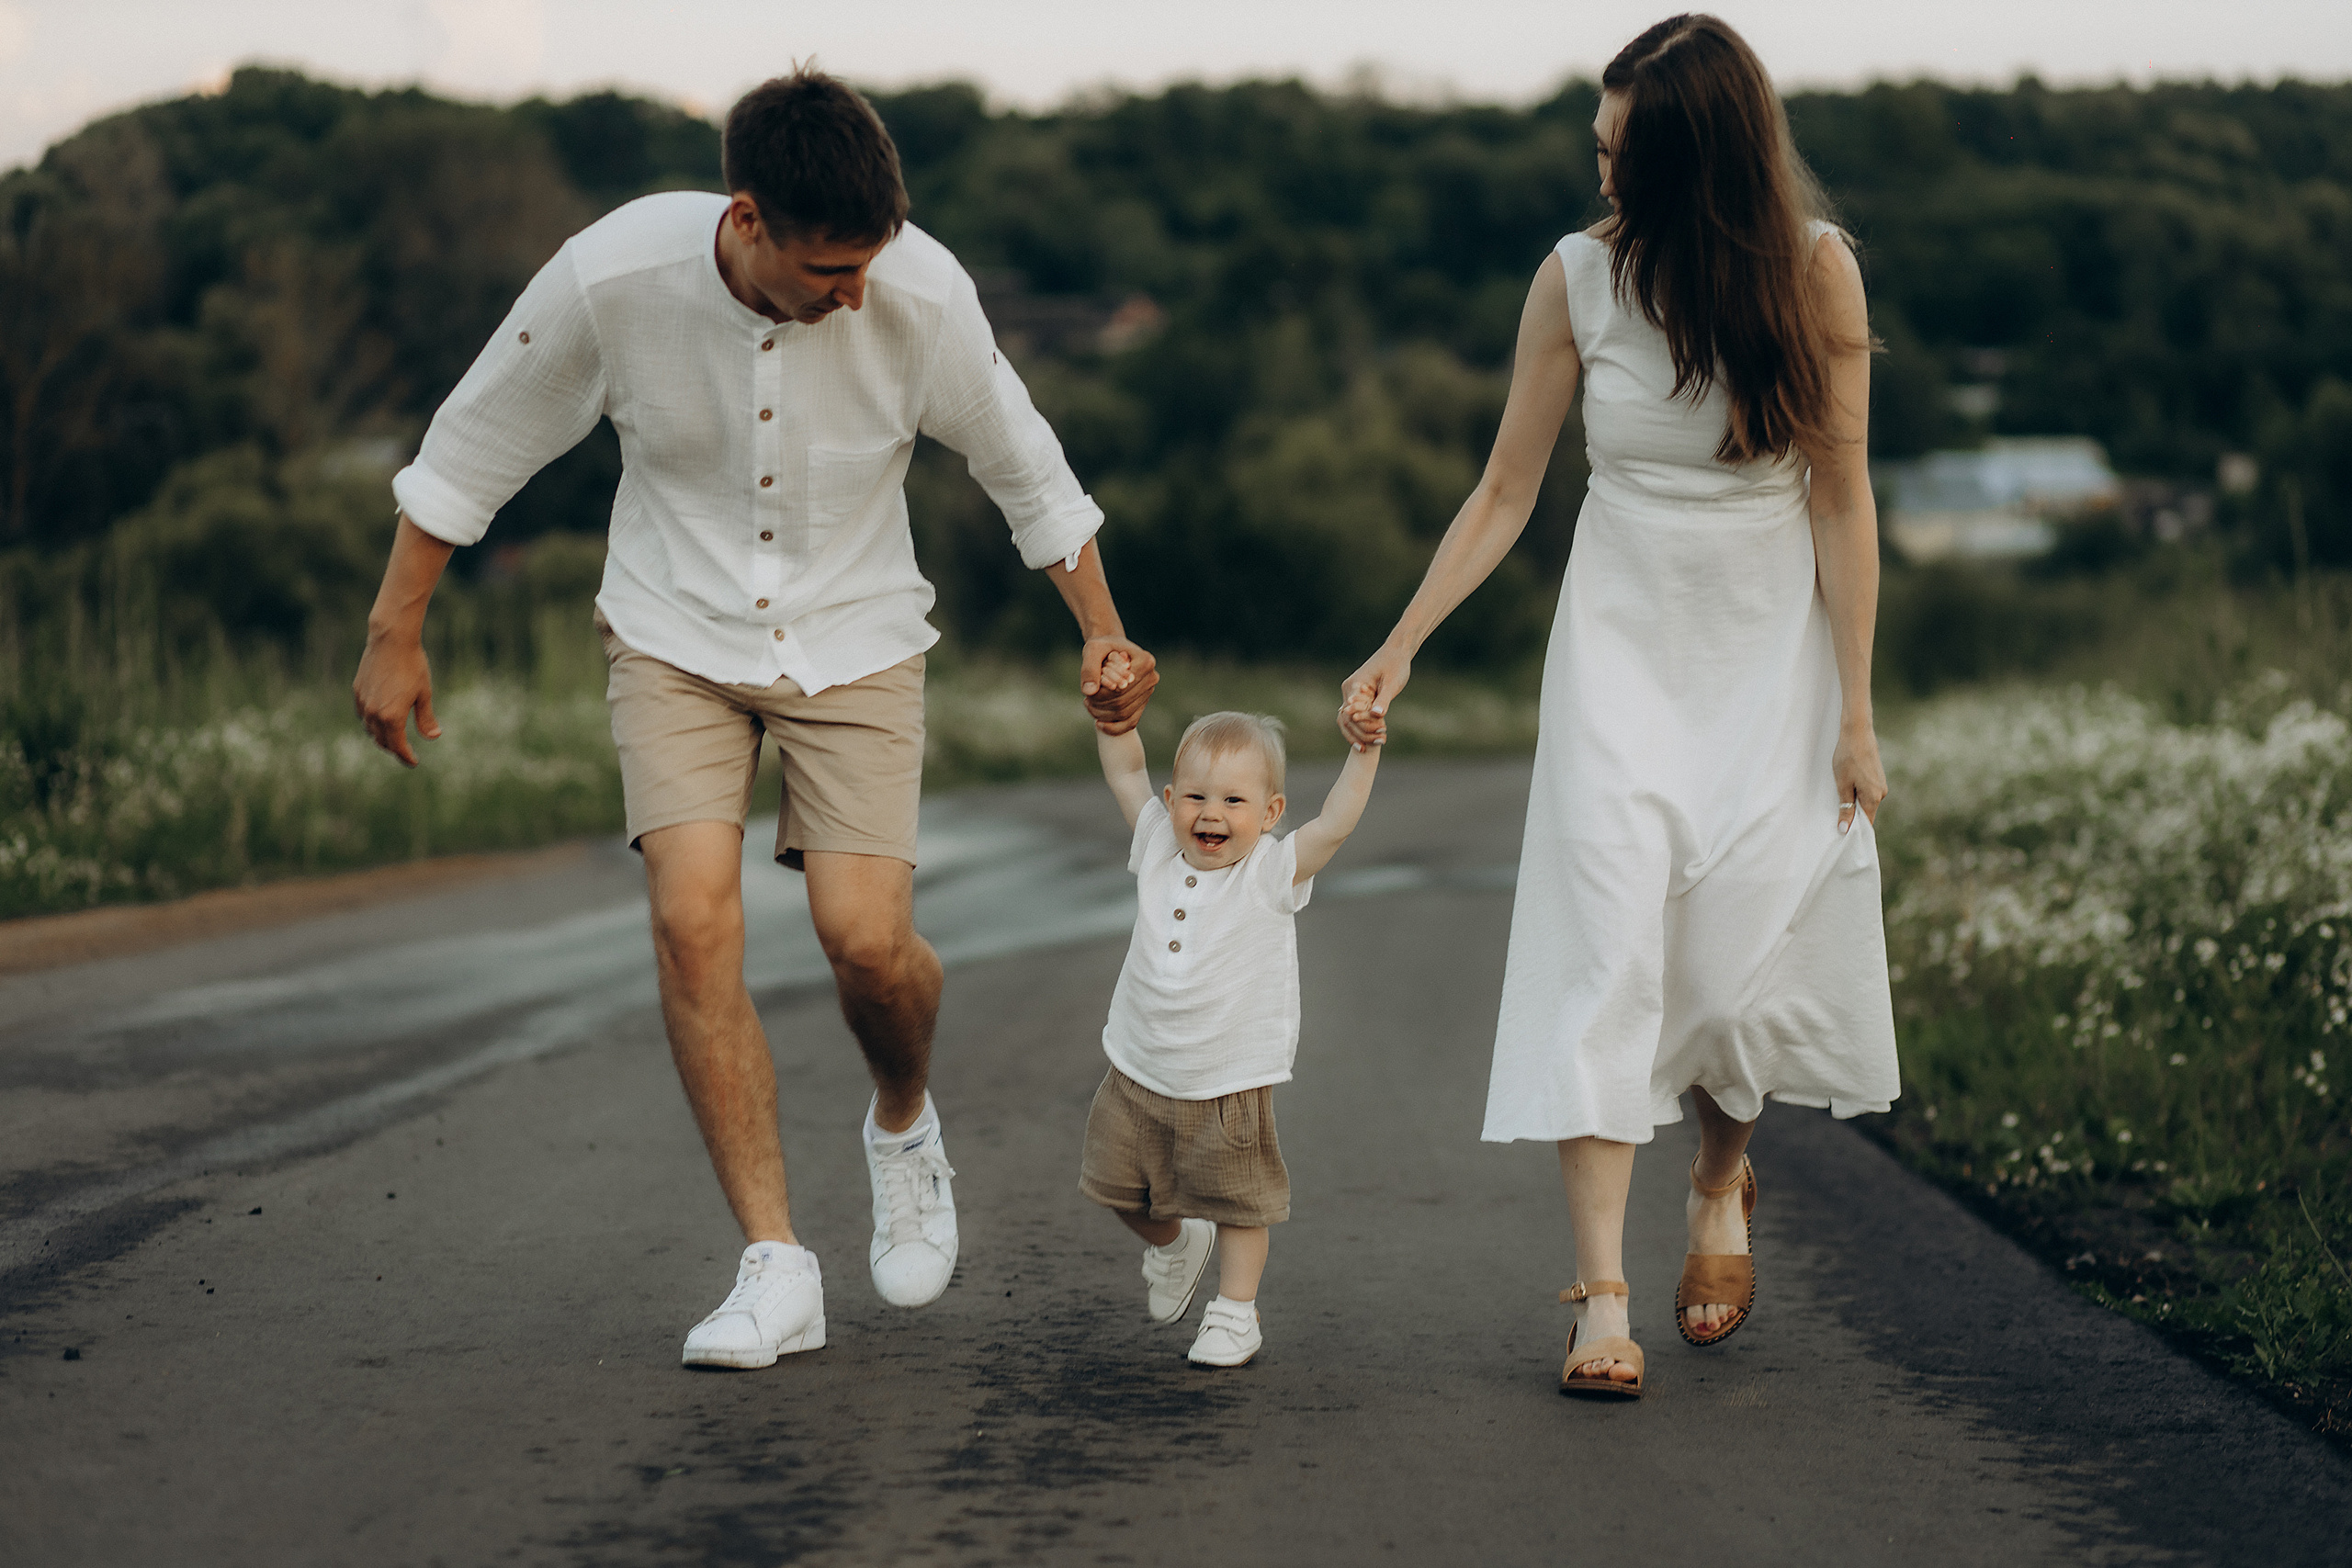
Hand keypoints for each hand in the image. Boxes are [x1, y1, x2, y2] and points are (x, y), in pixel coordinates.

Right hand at [353, 630, 440, 766]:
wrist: (391, 640)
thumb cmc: (413, 665)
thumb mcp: (424, 693)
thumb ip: (426, 718)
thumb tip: (433, 737)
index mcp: (392, 717)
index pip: (398, 746)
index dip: (406, 756)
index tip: (414, 762)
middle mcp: (374, 713)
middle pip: (382, 741)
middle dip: (394, 748)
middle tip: (405, 751)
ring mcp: (363, 702)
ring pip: (370, 729)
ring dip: (381, 736)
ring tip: (393, 737)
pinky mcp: (358, 691)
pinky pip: (362, 715)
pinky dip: (371, 722)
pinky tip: (380, 719)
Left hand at [1082, 636, 1157, 734]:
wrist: (1111, 649)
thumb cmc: (1102, 647)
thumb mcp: (1092, 650)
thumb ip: (1089, 669)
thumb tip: (1089, 692)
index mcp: (1145, 661)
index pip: (1121, 688)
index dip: (1102, 695)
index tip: (1087, 693)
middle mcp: (1151, 677)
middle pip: (1122, 702)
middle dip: (1100, 705)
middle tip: (1086, 701)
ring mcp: (1149, 691)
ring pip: (1124, 713)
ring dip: (1103, 715)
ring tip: (1089, 705)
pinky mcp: (1143, 702)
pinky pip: (1131, 722)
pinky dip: (1115, 727)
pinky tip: (1099, 724)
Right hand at [1339, 644, 1409, 750]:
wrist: (1396, 652)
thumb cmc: (1395, 665)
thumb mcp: (1392, 683)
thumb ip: (1383, 700)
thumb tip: (1377, 715)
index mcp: (1354, 685)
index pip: (1353, 713)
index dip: (1365, 727)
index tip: (1381, 734)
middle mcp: (1348, 690)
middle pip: (1347, 719)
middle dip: (1362, 734)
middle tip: (1381, 742)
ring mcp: (1350, 693)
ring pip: (1348, 720)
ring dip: (1360, 733)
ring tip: (1378, 743)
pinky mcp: (1356, 696)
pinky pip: (1354, 715)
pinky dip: (1362, 727)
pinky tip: (1373, 738)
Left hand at [1833, 719, 1887, 831]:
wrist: (1858, 733)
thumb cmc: (1848, 758)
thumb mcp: (1843, 785)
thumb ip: (1845, 808)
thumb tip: (1844, 829)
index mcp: (1873, 797)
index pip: (1866, 823)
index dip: (1855, 829)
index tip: (1842, 833)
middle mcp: (1881, 793)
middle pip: (1866, 812)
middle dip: (1852, 814)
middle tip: (1835, 814)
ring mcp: (1880, 784)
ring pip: (1865, 801)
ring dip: (1853, 801)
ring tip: (1839, 793)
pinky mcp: (1877, 777)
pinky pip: (1866, 791)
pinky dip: (1856, 792)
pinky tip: (1846, 785)